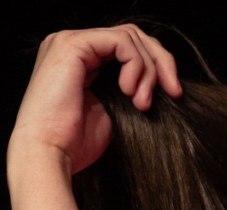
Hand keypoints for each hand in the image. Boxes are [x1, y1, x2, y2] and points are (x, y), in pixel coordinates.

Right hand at [9, 25, 180, 177]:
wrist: (51, 154)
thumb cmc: (77, 143)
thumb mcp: (115, 111)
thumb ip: (132, 90)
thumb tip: (166, 85)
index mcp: (82, 59)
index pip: (129, 47)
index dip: (158, 67)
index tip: (175, 95)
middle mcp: (74, 45)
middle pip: (133, 36)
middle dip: (161, 63)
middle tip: (173, 93)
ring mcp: (70, 41)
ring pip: (130, 37)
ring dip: (148, 70)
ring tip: (142, 103)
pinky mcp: (72, 45)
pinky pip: (121, 42)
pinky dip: (136, 65)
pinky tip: (131, 92)